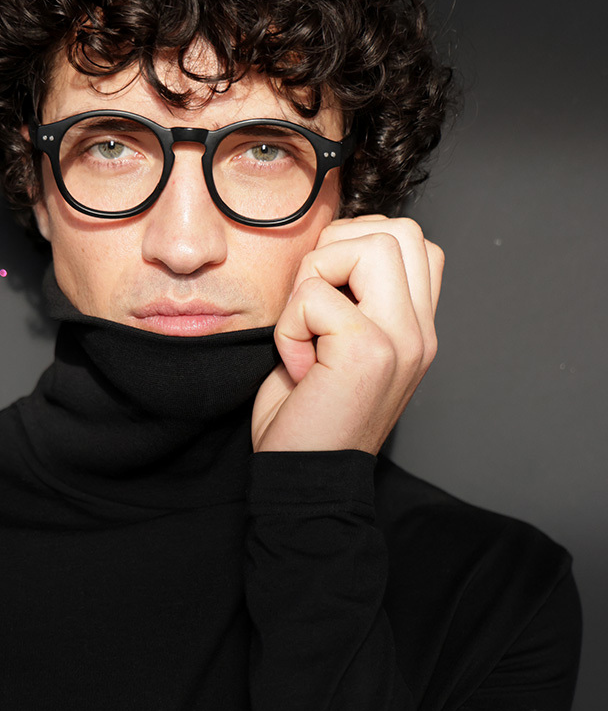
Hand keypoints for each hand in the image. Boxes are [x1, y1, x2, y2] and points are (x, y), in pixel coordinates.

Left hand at [252, 216, 443, 454]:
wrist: (305, 479)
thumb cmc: (308, 415)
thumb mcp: (339, 347)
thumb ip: (352, 298)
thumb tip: (329, 244)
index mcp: (416, 328)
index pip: (414, 242)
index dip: (358, 245)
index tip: (326, 294)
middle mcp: (420, 332)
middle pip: (399, 231)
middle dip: (338, 248)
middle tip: (312, 303)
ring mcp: (402, 340)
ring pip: (370, 245)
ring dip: (316, 277)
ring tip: (307, 328)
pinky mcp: (368, 351)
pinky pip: (316, 294)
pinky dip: (290, 324)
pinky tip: (297, 364)